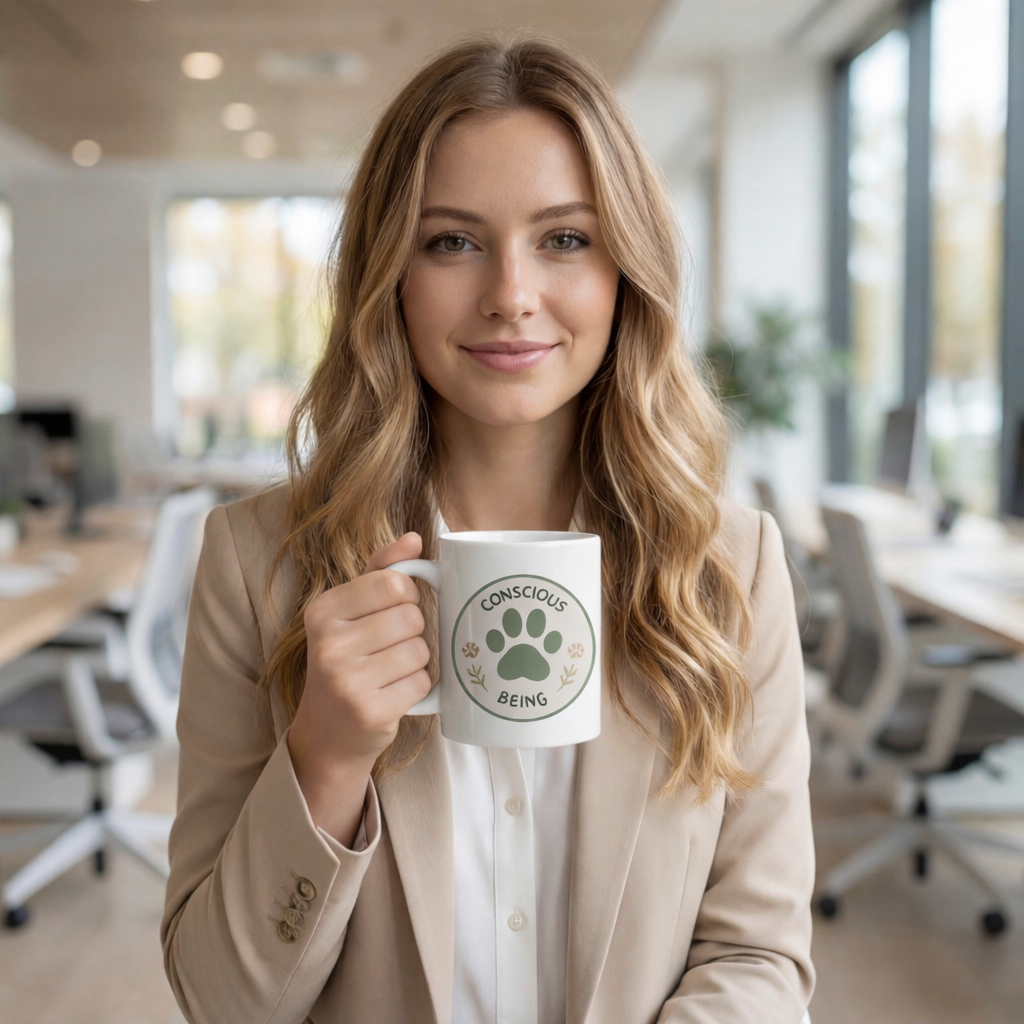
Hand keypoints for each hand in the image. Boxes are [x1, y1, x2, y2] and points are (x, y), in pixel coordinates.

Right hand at [288, 532, 431, 843]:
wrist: (328, 733)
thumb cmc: (347, 660)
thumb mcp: (352, 610)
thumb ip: (381, 569)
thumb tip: (416, 538)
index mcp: (322, 611)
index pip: (393, 582)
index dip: (406, 597)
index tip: (390, 613)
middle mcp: (328, 644)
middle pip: (411, 617)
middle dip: (412, 631)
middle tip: (388, 648)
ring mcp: (347, 680)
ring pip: (420, 650)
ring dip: (416, 661)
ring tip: (390, 672)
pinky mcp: (370, 711)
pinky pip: (422, 682)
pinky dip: (418, 687)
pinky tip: (394, 693)